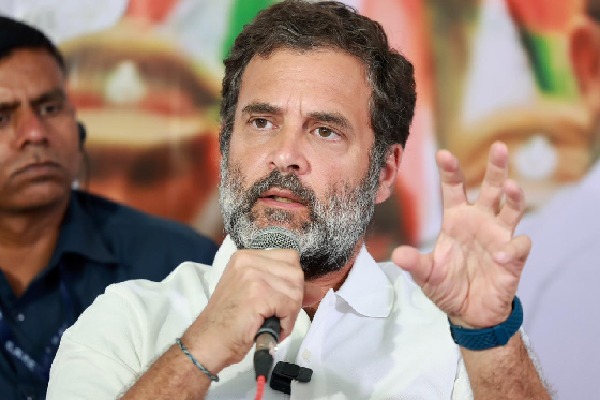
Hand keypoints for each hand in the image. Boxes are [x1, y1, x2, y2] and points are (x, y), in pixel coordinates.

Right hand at [181, 248, 309, 373]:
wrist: (208, 342)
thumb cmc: (229, 321)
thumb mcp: (254, 294)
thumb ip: (281, 286)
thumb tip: (317, 290)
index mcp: (246, 256)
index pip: (289, 258)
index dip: (292, 281)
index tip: (284, 299)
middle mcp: (249, 260)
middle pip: (295, 273)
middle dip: (294, 298)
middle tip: (278, 315)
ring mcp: (253, 275)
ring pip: (295, 291)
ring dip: (290, 313)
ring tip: (271, 323)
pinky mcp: (258, 294)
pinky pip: (290, 306)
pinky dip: (286, 323)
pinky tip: (271, 329)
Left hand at [391, 142, 530, 327]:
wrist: (469, 313)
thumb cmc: (447, 287)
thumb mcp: (426, 275)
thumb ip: (415, 264)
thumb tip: (397, 255)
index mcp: (457, 219)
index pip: (454, 189)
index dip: (450, 171)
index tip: (443, 154)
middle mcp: (480, 222)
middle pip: (491, 188)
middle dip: (496, 168)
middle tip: (499, 147)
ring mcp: (499, 237)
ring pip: (512, 208)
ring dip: (515, 197)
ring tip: (512, 187)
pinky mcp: (513, 258)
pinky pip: (519, 245)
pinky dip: (513, 248)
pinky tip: (501, 255)